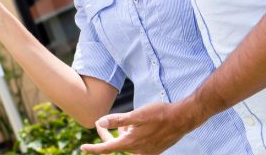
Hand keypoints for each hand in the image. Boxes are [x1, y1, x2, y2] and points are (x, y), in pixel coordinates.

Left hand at [81, 101, 205, 154]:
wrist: (183, 119)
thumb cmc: (159, 114)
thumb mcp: (136, 114)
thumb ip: (117, 120)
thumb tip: (100, 122)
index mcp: (131, 142)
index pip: (107, 148)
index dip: (94, 148)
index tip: (83, 147)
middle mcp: (138, 151)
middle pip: (116, 144)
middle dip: (110, 134)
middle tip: (105, 122)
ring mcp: (147, 152)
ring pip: (127, 143)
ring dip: (124, 133)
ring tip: (131, 121)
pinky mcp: (154, 151)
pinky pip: (138, 145)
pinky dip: (134, 136)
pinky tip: (141, 127)